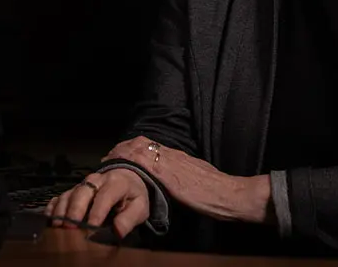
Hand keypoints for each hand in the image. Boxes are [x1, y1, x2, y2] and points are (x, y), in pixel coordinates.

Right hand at [44, 169, 148, 237]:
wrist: (125, 179)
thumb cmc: (131, 196)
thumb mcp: (139, 206)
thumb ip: (129, 218)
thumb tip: (117, 232)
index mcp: (116, 183)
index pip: (105, 196)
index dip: (97, 211)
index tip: (92, 226)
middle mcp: (96, 181)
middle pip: (81, 193)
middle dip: (74, 210)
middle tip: (70, 227)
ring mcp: (81, 185)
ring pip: (68, 195)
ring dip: (61, 211)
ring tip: (58, 226)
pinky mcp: (71, 191)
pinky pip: (58, 197)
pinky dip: (52, 208)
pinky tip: (50, 219)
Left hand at [104, 136, 269, 223]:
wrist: (228, 193)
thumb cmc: (216, 189)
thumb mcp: (199, 176)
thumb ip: (185, 173)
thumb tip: (177, 177)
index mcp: (180, 156)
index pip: (153, 145)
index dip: (135, 146)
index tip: (122, 151)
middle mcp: (174, 156)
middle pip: (143, 144)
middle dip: (124, 148)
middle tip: (110, 155)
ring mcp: (170, 164)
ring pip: (141, 151)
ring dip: (123, 154)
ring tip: (109, 160)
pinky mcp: (168, 175)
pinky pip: (144, 164)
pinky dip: (130, 162)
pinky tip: (119, 167)